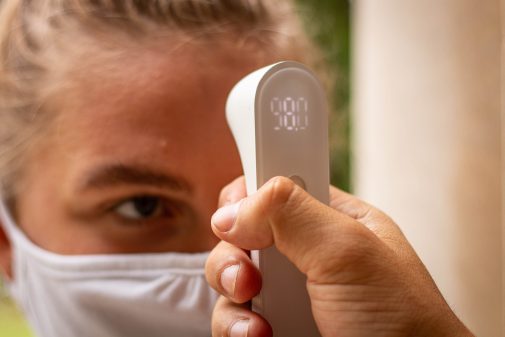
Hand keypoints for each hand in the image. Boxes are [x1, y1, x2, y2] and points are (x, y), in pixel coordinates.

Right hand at [205, 176, 472, 336]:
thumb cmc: (403, 324)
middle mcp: (302, 250)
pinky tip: (258, 335)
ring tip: (257, 316)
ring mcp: (284, 289)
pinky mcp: (270, 324)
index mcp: (329, 218)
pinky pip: (230, 313)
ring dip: (231, 289)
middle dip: (233, 245)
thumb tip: (233, 211)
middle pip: (240, 226)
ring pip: (228, 271)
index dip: (252, 179)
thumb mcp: (350, 251)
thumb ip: (291, 212)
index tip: (235, 189)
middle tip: (249, 270)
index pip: (276, 180)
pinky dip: (235, 325)